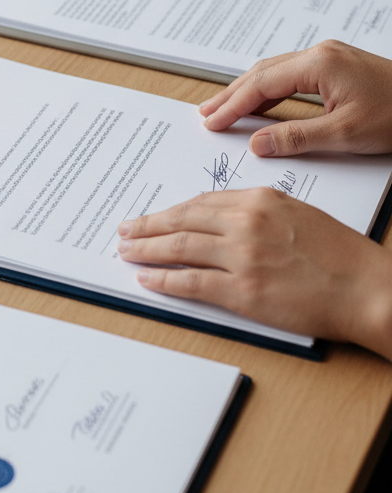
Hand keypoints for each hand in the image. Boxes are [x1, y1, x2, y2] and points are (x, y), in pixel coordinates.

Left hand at [117, 188, 391, 357]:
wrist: (368, 290)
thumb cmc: (340, 255)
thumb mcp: (297, 213)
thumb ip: (256, 211)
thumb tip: (219, 217)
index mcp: (258, 201)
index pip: (200, 203)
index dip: (171, 211)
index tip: (154, 216)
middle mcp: (245, 223)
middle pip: (182, 221)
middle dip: (147, 226)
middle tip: (125, 229)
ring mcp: (241, 257)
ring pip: (179, 248)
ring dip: (146, 250)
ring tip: (126, 251)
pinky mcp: (243, 291)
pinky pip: (191, 282)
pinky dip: (163, 279)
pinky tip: (146, 278)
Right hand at [198, 40, 391, 156]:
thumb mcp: (346, 134)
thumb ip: (296, 137)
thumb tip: (257, 143)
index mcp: (319, 64)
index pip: (260, 83)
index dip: (232, 105)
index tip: (211, 121)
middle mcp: (321, 53)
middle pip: (262, 72)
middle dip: (232, 94)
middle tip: (206, 114)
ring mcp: (330, 57)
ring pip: (275, 71)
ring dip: (248, 91)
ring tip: (223, 108)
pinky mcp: (338, 66)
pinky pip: (291, 75)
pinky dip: (269, 89)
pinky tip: (260, 102)